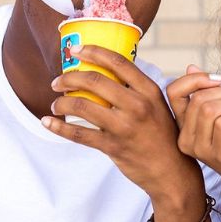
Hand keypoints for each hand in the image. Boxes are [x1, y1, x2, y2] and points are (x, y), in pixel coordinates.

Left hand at [44, 45, 201, 200]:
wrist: (171, 171)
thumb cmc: (163, 136)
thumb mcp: (158, 106)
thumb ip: (137, 89)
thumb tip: (109, 73)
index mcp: (149, 91)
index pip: (118, 62)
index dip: (93, 52)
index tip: (76, 50)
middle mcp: (137, 105)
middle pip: (95, 81)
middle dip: (69, 77)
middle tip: (57, 81)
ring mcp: (124, 126)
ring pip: (83, 105)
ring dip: (62, 101)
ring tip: (56, 103)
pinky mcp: (113, 146)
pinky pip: (79, 133)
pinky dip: (59, 127)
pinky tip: (48, 122)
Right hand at [166, 66, 220, 197]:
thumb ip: (209, 91)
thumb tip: (191, 67)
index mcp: (184, 124)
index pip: (173, 91)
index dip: (196, 79)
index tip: (220, 81)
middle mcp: (186, 138)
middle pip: (198, 97)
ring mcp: (199, 148)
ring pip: (210, 108)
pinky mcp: (217, 154)